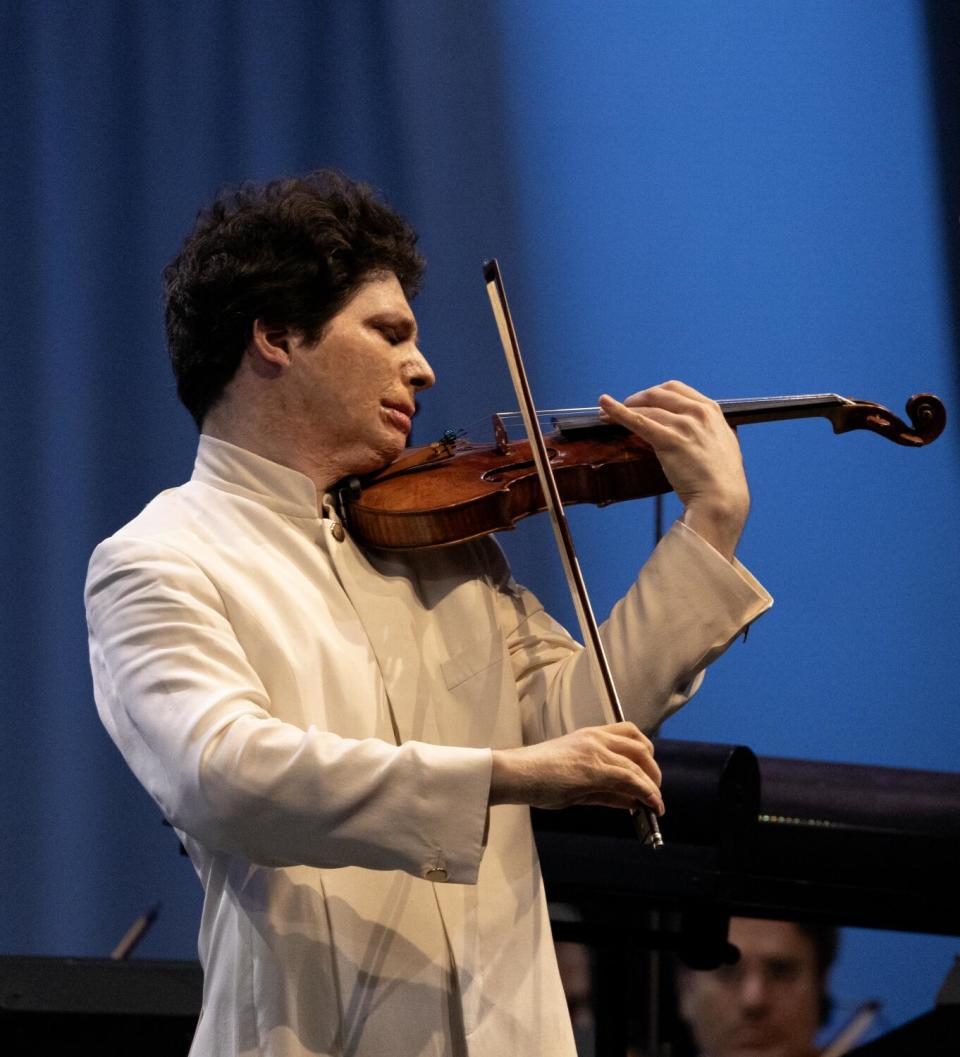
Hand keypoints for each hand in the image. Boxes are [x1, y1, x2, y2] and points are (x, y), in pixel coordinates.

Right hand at [489, 721, 663, 813]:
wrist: (516, 773)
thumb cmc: (537, 777)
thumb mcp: (576, 782)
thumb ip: (605, 790)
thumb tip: (631, 800)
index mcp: (590, 735)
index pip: (629, 733)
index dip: (645, 753)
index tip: (648, 772)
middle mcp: (596, 738)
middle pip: (641, 746)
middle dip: (653, 770)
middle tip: (654, 790)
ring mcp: (595, 752)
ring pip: (638, 765)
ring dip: (652, 786)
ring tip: (655, 804)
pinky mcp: (594, 769)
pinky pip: (630, 779)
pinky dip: (646, 793)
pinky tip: (651, 806)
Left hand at [598, 380, 749, 559]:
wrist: (722, 499)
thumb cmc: (721, 479)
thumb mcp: (722, 444)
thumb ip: (707, 430)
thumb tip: (692, 429)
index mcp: (711, 410)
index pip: (676, 389)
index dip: (654, 393)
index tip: (643, 400)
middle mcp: (698, 413)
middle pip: (658, 393)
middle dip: (637, 398)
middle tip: (624, 408)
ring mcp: (684, 426)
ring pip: (646, 408)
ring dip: (624, 408)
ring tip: (607, 415)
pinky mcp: (670, 441)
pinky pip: (638, 421)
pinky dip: (617, 412)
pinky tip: (604, 407)